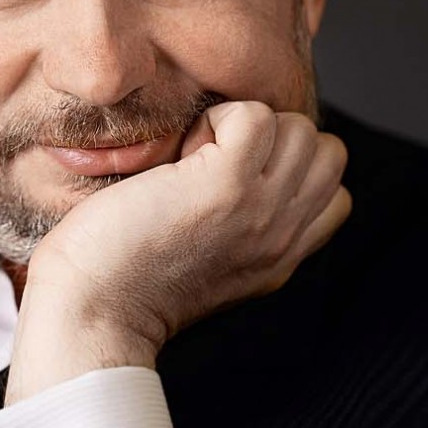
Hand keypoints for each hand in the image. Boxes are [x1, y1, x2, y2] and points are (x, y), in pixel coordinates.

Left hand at [5, 101, 350, 403]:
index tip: (234, 180)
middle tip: (214, 164)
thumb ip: (242, 231)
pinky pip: (254, 115)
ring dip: (245, 126)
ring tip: (195, 160)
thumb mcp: (209, 266)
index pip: (334, 194)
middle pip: (327, 153)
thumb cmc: (122, 283)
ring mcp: (260, 209)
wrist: (93, 312)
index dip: (289, 168)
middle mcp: (282, 237)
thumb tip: (236, 170)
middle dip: (276, 139)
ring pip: (300, 129)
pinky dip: (215, 119)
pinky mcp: (226, 184)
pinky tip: (181, 154)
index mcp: (279, 259)